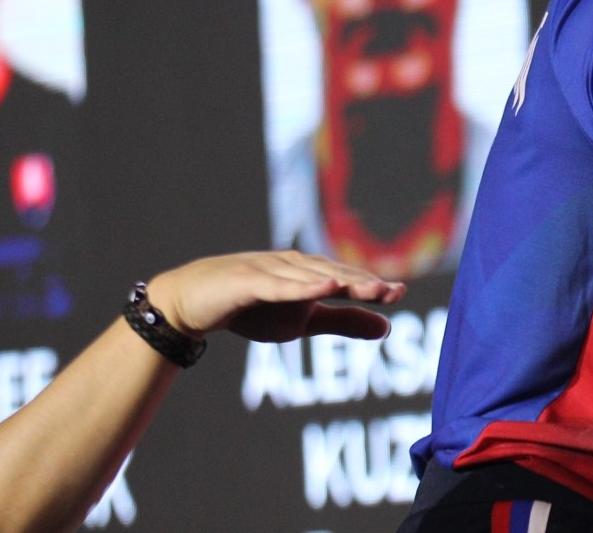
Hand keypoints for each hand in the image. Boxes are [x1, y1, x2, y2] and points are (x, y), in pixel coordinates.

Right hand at [143, 250, 405, 343]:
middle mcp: (295, 265)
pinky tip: (323, 287)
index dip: (373, 285)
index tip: (400, 293)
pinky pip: (277, 284)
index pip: (348, 278)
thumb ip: (342, 321)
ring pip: (311, 275)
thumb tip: (387, 327)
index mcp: (311, 273)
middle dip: (364, 281)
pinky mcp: (246, 280)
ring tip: (370, 288)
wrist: (192, 304)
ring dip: (340, 280)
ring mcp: (270, 269)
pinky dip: (301, 285)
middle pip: (335, 273)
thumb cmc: (252, 309)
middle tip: (392, 291)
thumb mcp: (302, 322)